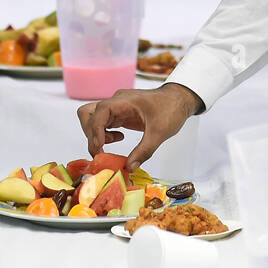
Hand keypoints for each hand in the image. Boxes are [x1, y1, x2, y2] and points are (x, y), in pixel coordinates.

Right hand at [77, 83, 202, 170]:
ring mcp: (116, 107)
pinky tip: (118, 138)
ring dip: (96, 134)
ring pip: (92, 118)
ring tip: (109, 145)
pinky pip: (103, 122)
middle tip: (102, 152)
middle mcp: (116, 102)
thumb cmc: (171, 110)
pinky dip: (104, 133)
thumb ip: (144, 151)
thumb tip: (129, 168)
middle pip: (88, 114)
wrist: (179, 99)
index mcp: (123, 101)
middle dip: (91, 135)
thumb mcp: (159, 133)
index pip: (99, 114)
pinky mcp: (120, 113)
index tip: (100, 151)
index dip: (95, 133)